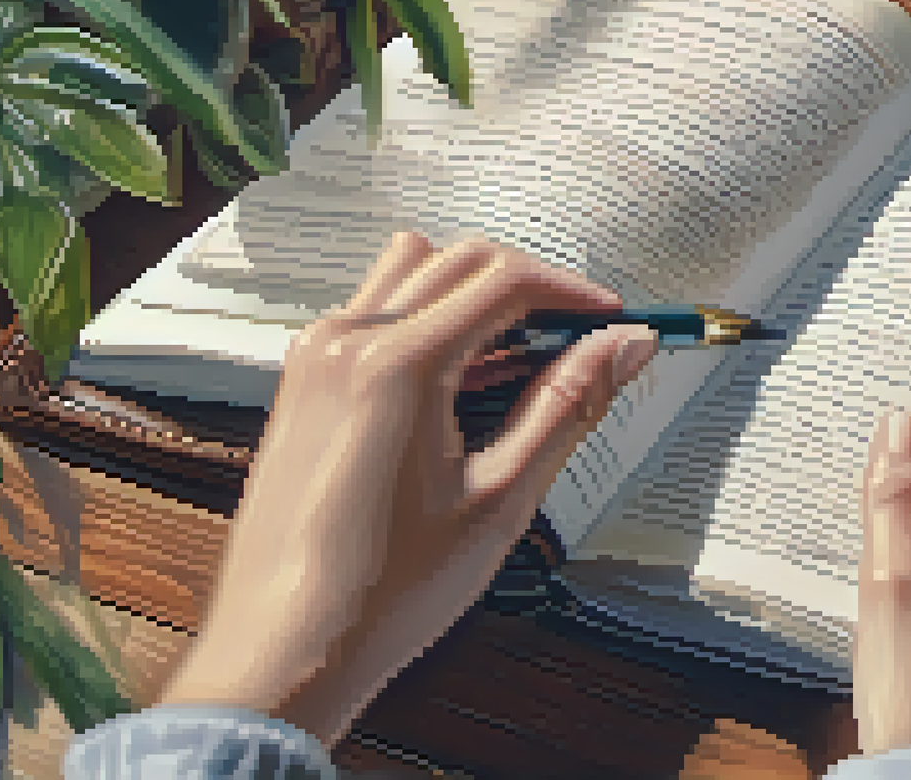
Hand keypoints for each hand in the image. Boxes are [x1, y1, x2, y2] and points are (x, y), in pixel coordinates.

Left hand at [158, 232, 658, 745]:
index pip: (504, 281)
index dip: (573, 293)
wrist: (285, 648)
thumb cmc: (387, 591)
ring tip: (519, 361)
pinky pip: (374, 311)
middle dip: (532, 287)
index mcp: (397, 364)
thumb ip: (568, 406)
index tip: (614, 319)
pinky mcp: (302, 380)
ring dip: (474, 293)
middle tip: (582, 338)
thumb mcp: (501, 498)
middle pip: (460, 261)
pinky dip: (427, 320)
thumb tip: (625, 346)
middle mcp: (347, 340)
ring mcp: (315, 356)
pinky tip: (460, 387)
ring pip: (412, 272)